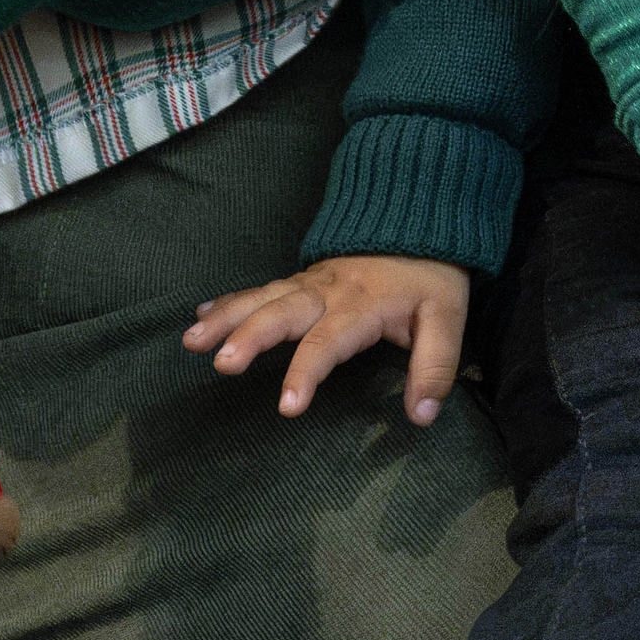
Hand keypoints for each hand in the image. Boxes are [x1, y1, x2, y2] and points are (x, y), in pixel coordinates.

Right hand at [183, 254, 470, 421]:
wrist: (419, 224)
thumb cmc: (429, 279)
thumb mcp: (447, 319)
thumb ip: (435, 366)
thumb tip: (422, 415)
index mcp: (362, 305)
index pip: (329, 342)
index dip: (307, 373)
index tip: (287, 407)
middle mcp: (327, 292)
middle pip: (283, 312)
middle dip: (251, 336)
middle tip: (222, 362)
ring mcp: (308, 283)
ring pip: (261, 297)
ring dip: (226, 317)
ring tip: (192, 341)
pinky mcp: (300, 281)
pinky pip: (260, 289)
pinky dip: (228, 301)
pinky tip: (200, 315)